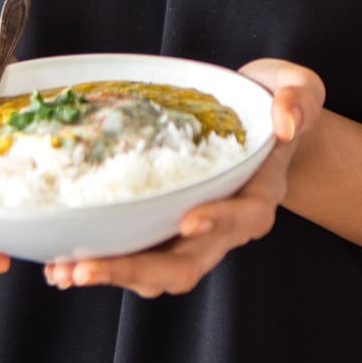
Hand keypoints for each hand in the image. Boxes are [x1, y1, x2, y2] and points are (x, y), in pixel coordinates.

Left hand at [43, 58, 324, 298]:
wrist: (261, 123)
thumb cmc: (275, 103)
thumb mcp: (299, 89)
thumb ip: (299, 100)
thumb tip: (287, 123)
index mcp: (260, 194)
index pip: (244, 217)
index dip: (218, 222)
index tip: (189, 218)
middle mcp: (226, 226)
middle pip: (188, 264)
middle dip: (137, 270)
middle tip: (87, 267)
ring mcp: (193, 233)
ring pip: (156, 271)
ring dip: (111, 274)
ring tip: (65, 271)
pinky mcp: (166, 229)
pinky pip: (137, 255)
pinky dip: (103, 261)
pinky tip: (62, 263)